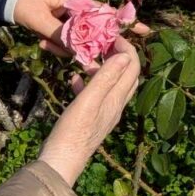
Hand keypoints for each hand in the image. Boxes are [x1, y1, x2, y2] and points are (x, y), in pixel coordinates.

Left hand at [13, 0, 150, 56]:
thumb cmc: (25, 1)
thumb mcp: (39, 19)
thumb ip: (60, 34)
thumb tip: (78, 51)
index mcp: (78, 1)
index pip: (106, 12)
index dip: (124, 22)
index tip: (144, 31)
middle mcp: (80, 9)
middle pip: (95, 32)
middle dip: (84, 46)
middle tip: (60, 46)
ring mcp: (73, 18)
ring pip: (80, 41)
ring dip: (65, 47)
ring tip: (42, 41)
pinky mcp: (65, 26)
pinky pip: (69, 41)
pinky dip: (58, 46)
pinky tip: (42, 41)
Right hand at [38, 37, 140, 186]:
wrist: (62, 160)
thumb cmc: (73, 130)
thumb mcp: (88, 100)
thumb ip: (106, 77)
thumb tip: (125, 56)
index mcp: (116, 100)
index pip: (132, 68)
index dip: (127, 48)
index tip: (112, 35)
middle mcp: (115, 106)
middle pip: (126, 76)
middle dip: (119, 56)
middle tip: (102, 43)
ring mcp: (104, 114)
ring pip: (112, 85)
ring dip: (103, 68)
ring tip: (87, 59)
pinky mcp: (92, 120)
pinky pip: (96, 96)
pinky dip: (89, 83)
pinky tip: (74, 80)